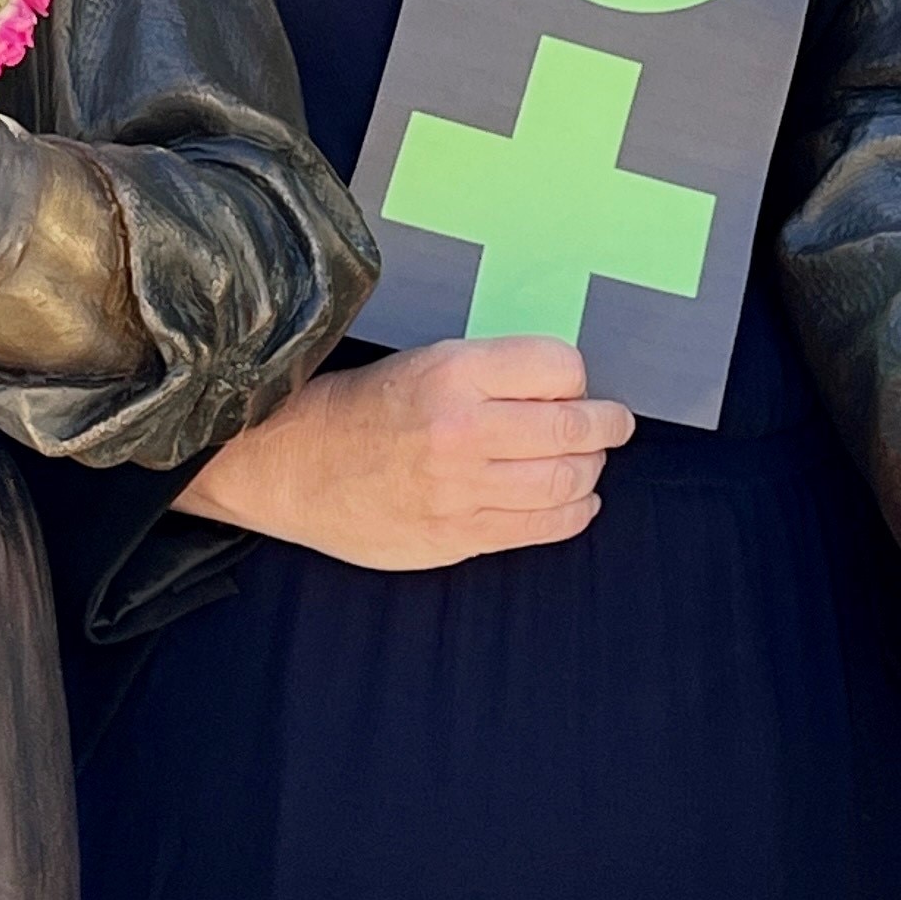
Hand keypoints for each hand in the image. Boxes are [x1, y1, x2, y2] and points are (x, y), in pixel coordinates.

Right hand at [175, 336, 634, 568]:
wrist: (286, 465)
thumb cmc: (355, 408)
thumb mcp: (420, 362)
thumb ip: (490, 375)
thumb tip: (565, 390)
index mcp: (453, 371)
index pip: (561, 366)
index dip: (575, 377)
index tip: (574, 386)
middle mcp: (462, 429)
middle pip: (573, 428)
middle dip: (606, 425)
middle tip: (614, 423)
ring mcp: (460, 490)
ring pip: (565, 481)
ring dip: (590, 470)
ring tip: (589, 462)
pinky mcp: (456, 537)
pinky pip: (541, 528)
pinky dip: (573, 513)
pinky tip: (575, 502)